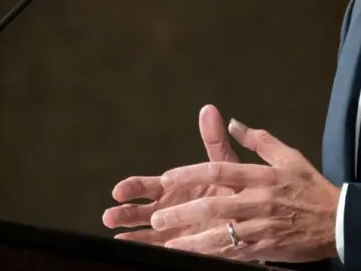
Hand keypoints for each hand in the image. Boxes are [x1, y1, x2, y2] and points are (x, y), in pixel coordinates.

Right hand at [103, 105, 239, 245]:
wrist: (250, 219)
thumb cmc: (231, 189)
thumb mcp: (223, 165)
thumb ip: (214, 142)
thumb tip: (209, 109)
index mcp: (170, 188)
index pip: (144, 187)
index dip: (130, 188)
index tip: (119, 191)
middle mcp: (166, 209)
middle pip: (138, 212)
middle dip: (123, 214)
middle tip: (110, 216)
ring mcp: (171, 230)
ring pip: (144, 234)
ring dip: (129, 235)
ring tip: (118, 238)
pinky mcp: (180, 247)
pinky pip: (160, 251)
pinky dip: (144, 251)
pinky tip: (132, 251)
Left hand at [151, 119, 340, 262]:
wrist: (340, 221)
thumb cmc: (312, 187)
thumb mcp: (289, 156)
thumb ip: (259, 140)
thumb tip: (233, 123)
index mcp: (263, 175)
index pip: (220, 171)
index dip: (191, 173)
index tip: (168, 177)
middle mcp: (259, 200)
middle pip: (214, 205)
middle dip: (183, 212)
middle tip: (158, 217)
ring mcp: (262, 225)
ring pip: (221, 232)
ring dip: (192, 238)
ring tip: (168, 241)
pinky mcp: (267, 247)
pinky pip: (235, 251)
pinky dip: (213, 253)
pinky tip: (194, 255)